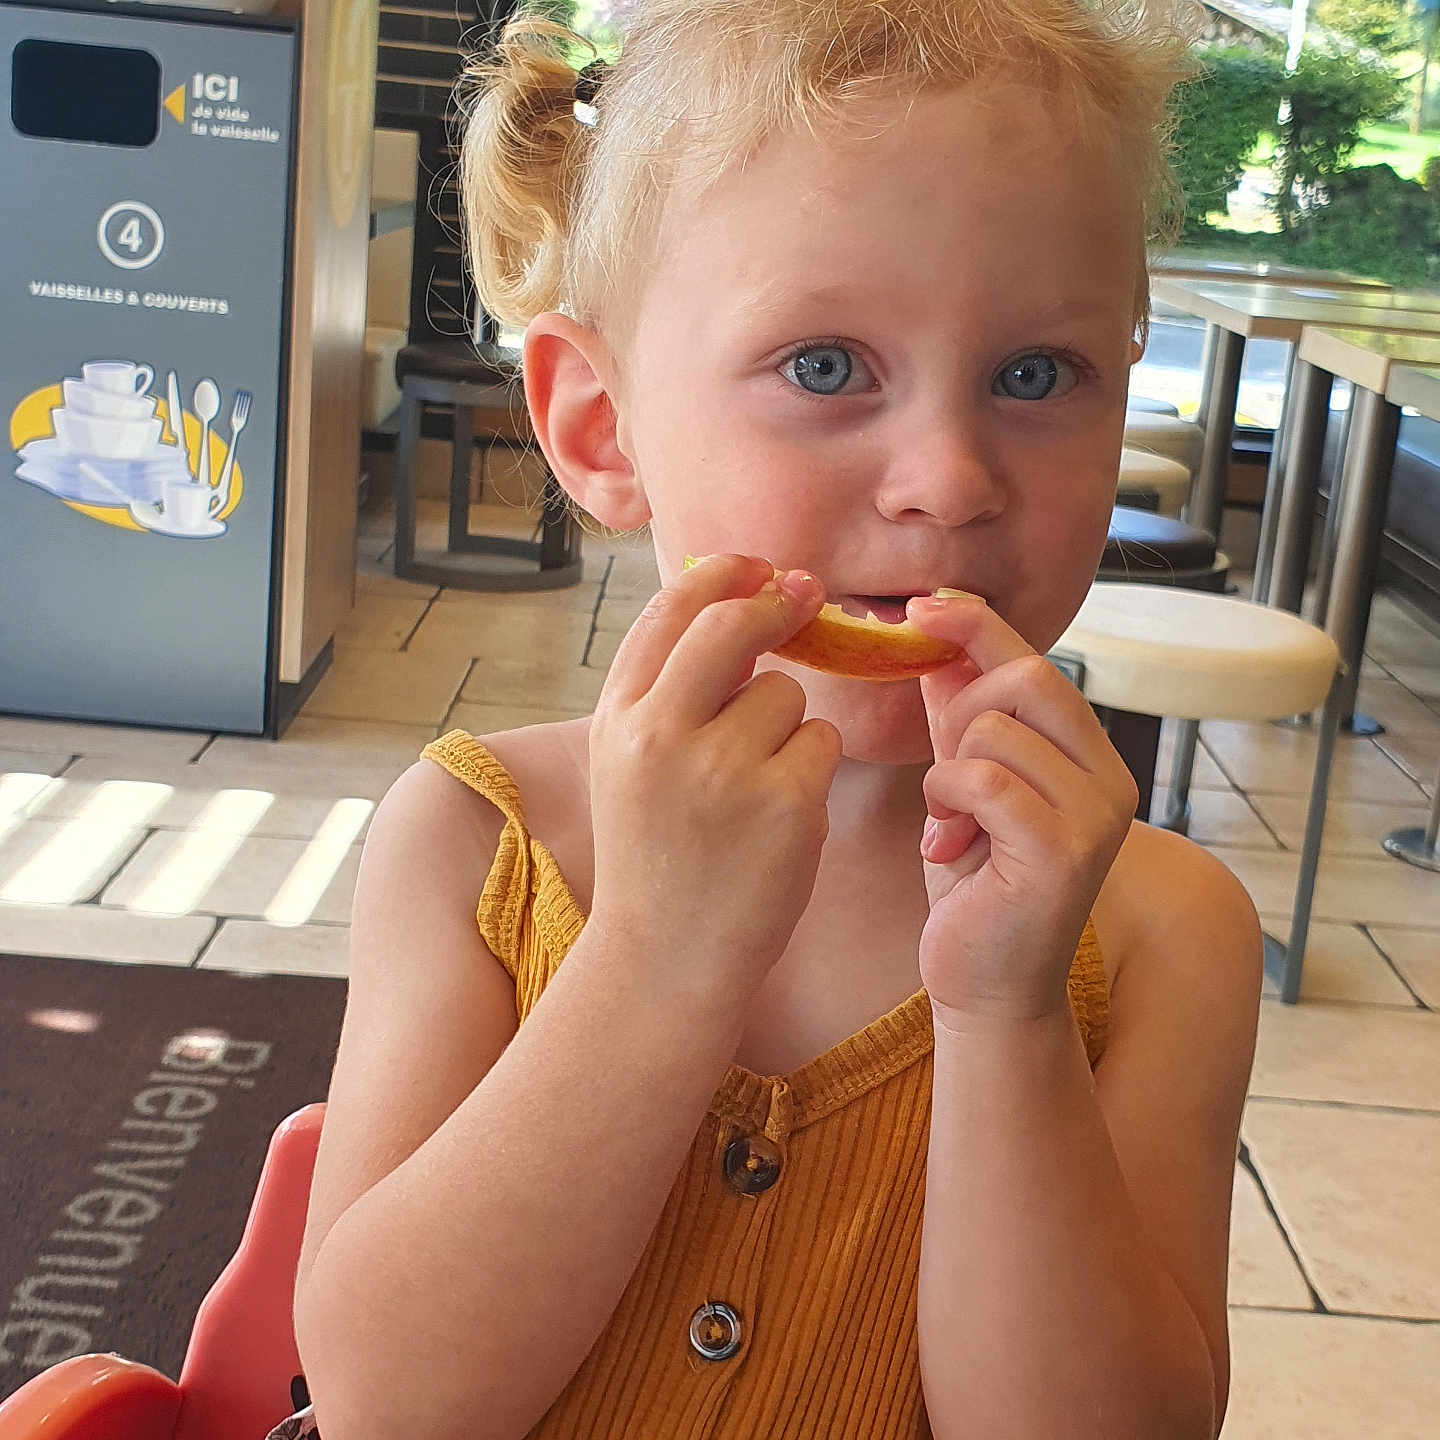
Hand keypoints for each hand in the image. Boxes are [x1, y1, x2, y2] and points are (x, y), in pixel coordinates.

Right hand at [588, 554, 843, 1008]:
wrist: (665, 960)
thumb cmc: (656, 856)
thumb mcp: (629, 764)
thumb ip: (665, 689)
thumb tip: (740, 605)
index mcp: (618, 719)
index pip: (671, 610)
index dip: (723, 573)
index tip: (759, 565)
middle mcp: (661, 735)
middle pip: (734, 625)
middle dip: (777, 604)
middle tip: (807, 596)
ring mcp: (723, 769)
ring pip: (788, 694)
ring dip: (788, 725)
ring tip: (755, 788)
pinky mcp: (784, 803)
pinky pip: (822, 742)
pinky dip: (812, 768)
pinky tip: (782, 815)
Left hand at [903, 594, 1138, 1025]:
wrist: (986, 986)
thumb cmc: (975, 887)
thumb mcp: (965, 785)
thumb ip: (961, 717)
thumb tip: (938, 638)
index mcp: (1089, 756)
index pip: (1035, 658)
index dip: (975, 623)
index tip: (921, 609)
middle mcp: (1110, 779)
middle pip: (1025, 677)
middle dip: (959, 710)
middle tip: (942, 773)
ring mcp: (1095, 816)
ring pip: (995, 727)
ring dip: (947, 771)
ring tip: (951, 824)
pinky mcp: (1064, 853)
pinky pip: (984, 779)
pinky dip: (946, 801)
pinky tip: (948, 846)